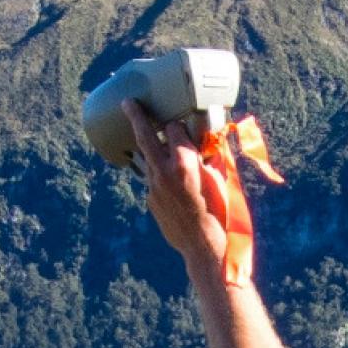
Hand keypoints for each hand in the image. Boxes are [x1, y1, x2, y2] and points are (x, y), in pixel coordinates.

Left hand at [127, 98, 227, 268]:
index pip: (173, 128)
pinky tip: (174, 185)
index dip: (179, 125)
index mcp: (183, 161)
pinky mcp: (150, 199)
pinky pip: (154, 181)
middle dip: (136, 116)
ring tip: (155, 144)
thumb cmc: (219, 210)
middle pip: (145, 135)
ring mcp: (154, 186)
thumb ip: (209, 156)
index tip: (181, 124)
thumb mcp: (220, 177)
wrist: (204, 245)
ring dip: (153, 151)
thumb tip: (208, 144)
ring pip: (148, 159)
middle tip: (128, 103)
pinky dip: (162, 177)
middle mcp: (163, 170)